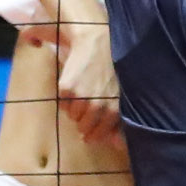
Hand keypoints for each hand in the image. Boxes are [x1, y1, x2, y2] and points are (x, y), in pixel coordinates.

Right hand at [57, 22, 122, 144]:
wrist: (95, 39)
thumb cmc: (112, 64)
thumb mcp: (122, 94)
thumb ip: (119, 122)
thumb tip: (117, 145)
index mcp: (114, 109)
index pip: (102, 135)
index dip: (96, 134)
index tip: (93, 132)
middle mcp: (98, 107)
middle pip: (84, 128)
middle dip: (84, 122)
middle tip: (86, 107)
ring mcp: (81, 99)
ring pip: (72, 117)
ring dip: (75, 110)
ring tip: (81, 94)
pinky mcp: (68, 90)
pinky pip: (63, 105)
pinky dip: (66, 100)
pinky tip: (74, 86)